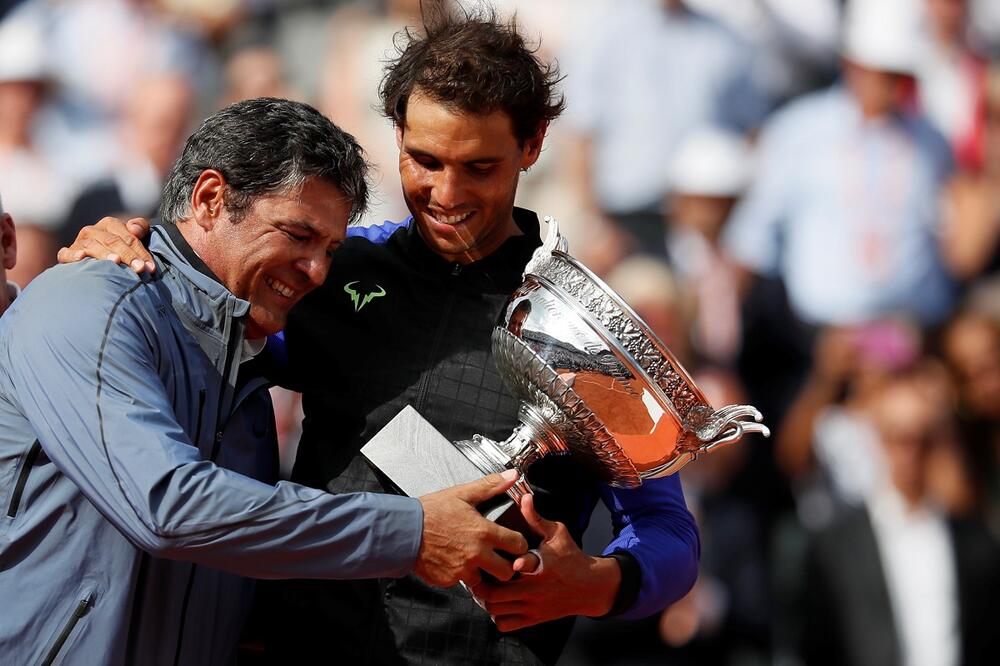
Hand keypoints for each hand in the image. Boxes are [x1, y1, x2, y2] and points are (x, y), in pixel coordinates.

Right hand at [57, 217, 154, 272]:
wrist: (95, 261)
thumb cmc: (120, 250)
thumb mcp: (132, 237)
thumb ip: (140, 227)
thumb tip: (134, 229)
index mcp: (110, 224)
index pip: (129, 237)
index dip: (141, 252)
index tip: (150, 267)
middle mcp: (93, 231)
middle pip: (113, 241)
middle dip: (128, 255)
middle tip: (139, 268)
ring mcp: (79, 242)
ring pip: (92, 246)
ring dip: (104, 254)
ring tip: (116, 261)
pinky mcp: (67, 254)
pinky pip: (66, 253)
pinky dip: (73, 255)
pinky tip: (82, 258)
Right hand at [414, 470, 527, 587]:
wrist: (403, 530)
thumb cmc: (430, 512)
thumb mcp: (462, 493)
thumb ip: (490, 485)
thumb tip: (512, 476)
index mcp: (484, 532)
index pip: (518, 545)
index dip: (519, 544)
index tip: (514, 543)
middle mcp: (476, 554)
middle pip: (507, 572)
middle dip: (506, 566)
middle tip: (499, 558)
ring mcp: (462, 570)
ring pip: (484, 580)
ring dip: (481, 571)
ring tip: (473, 559)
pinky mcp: (448, 580)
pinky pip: (461, 582)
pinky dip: (460, 575)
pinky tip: (454, 561)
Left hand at [468, 494, 620, 631]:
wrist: (590, 586)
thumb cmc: (571, 557)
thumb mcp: (557, 533)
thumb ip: (536, 518)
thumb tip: (524, 498)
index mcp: (540, 566)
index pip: (521, 566)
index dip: (506, 564)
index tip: (496, 560)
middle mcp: (534, 589)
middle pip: (495, 593)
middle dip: (481, 584)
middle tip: (477, 573)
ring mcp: (532, 606)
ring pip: (496, 610)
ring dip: (487, 599)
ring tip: (484, 587)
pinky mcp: (533, 619)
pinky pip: (505, 624)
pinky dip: (498, 616)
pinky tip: (498, 603)